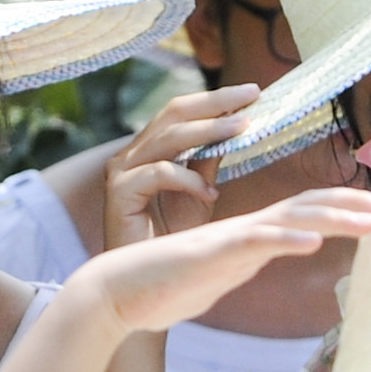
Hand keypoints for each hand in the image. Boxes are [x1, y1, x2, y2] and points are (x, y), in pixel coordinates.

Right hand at [79, 188, 370, 341]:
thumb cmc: (162, 288)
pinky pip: (252, 243)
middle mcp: (243, 230)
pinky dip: (285, 239)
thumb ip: (247, 264)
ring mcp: (227, 240)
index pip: (306, 214)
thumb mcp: (220, 278)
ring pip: (288, 217)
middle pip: (307, 206)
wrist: (115, 294)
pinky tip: (314, 242)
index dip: (346, 210)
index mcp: (248, 237)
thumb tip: (270, 259)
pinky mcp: (209, 256)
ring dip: (334, 216)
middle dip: (355, 206)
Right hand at [105, 82, 270, 239]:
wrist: (144, 278)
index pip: (182, 111)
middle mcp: (132, 154)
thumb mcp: (198, 193)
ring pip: (167, 138)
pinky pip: (158, 174)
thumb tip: (238, 127)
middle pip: (174, 112)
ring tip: (242, 129)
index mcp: (149, 149)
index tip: (252, 93)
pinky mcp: (118, 193)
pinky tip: (211, 194)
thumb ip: (210, 161)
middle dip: (216, 103)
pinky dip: (188, 180)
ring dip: (209, 131)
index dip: (216, 99)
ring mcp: (122, 171)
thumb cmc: (169, 237)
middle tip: (251, 96)